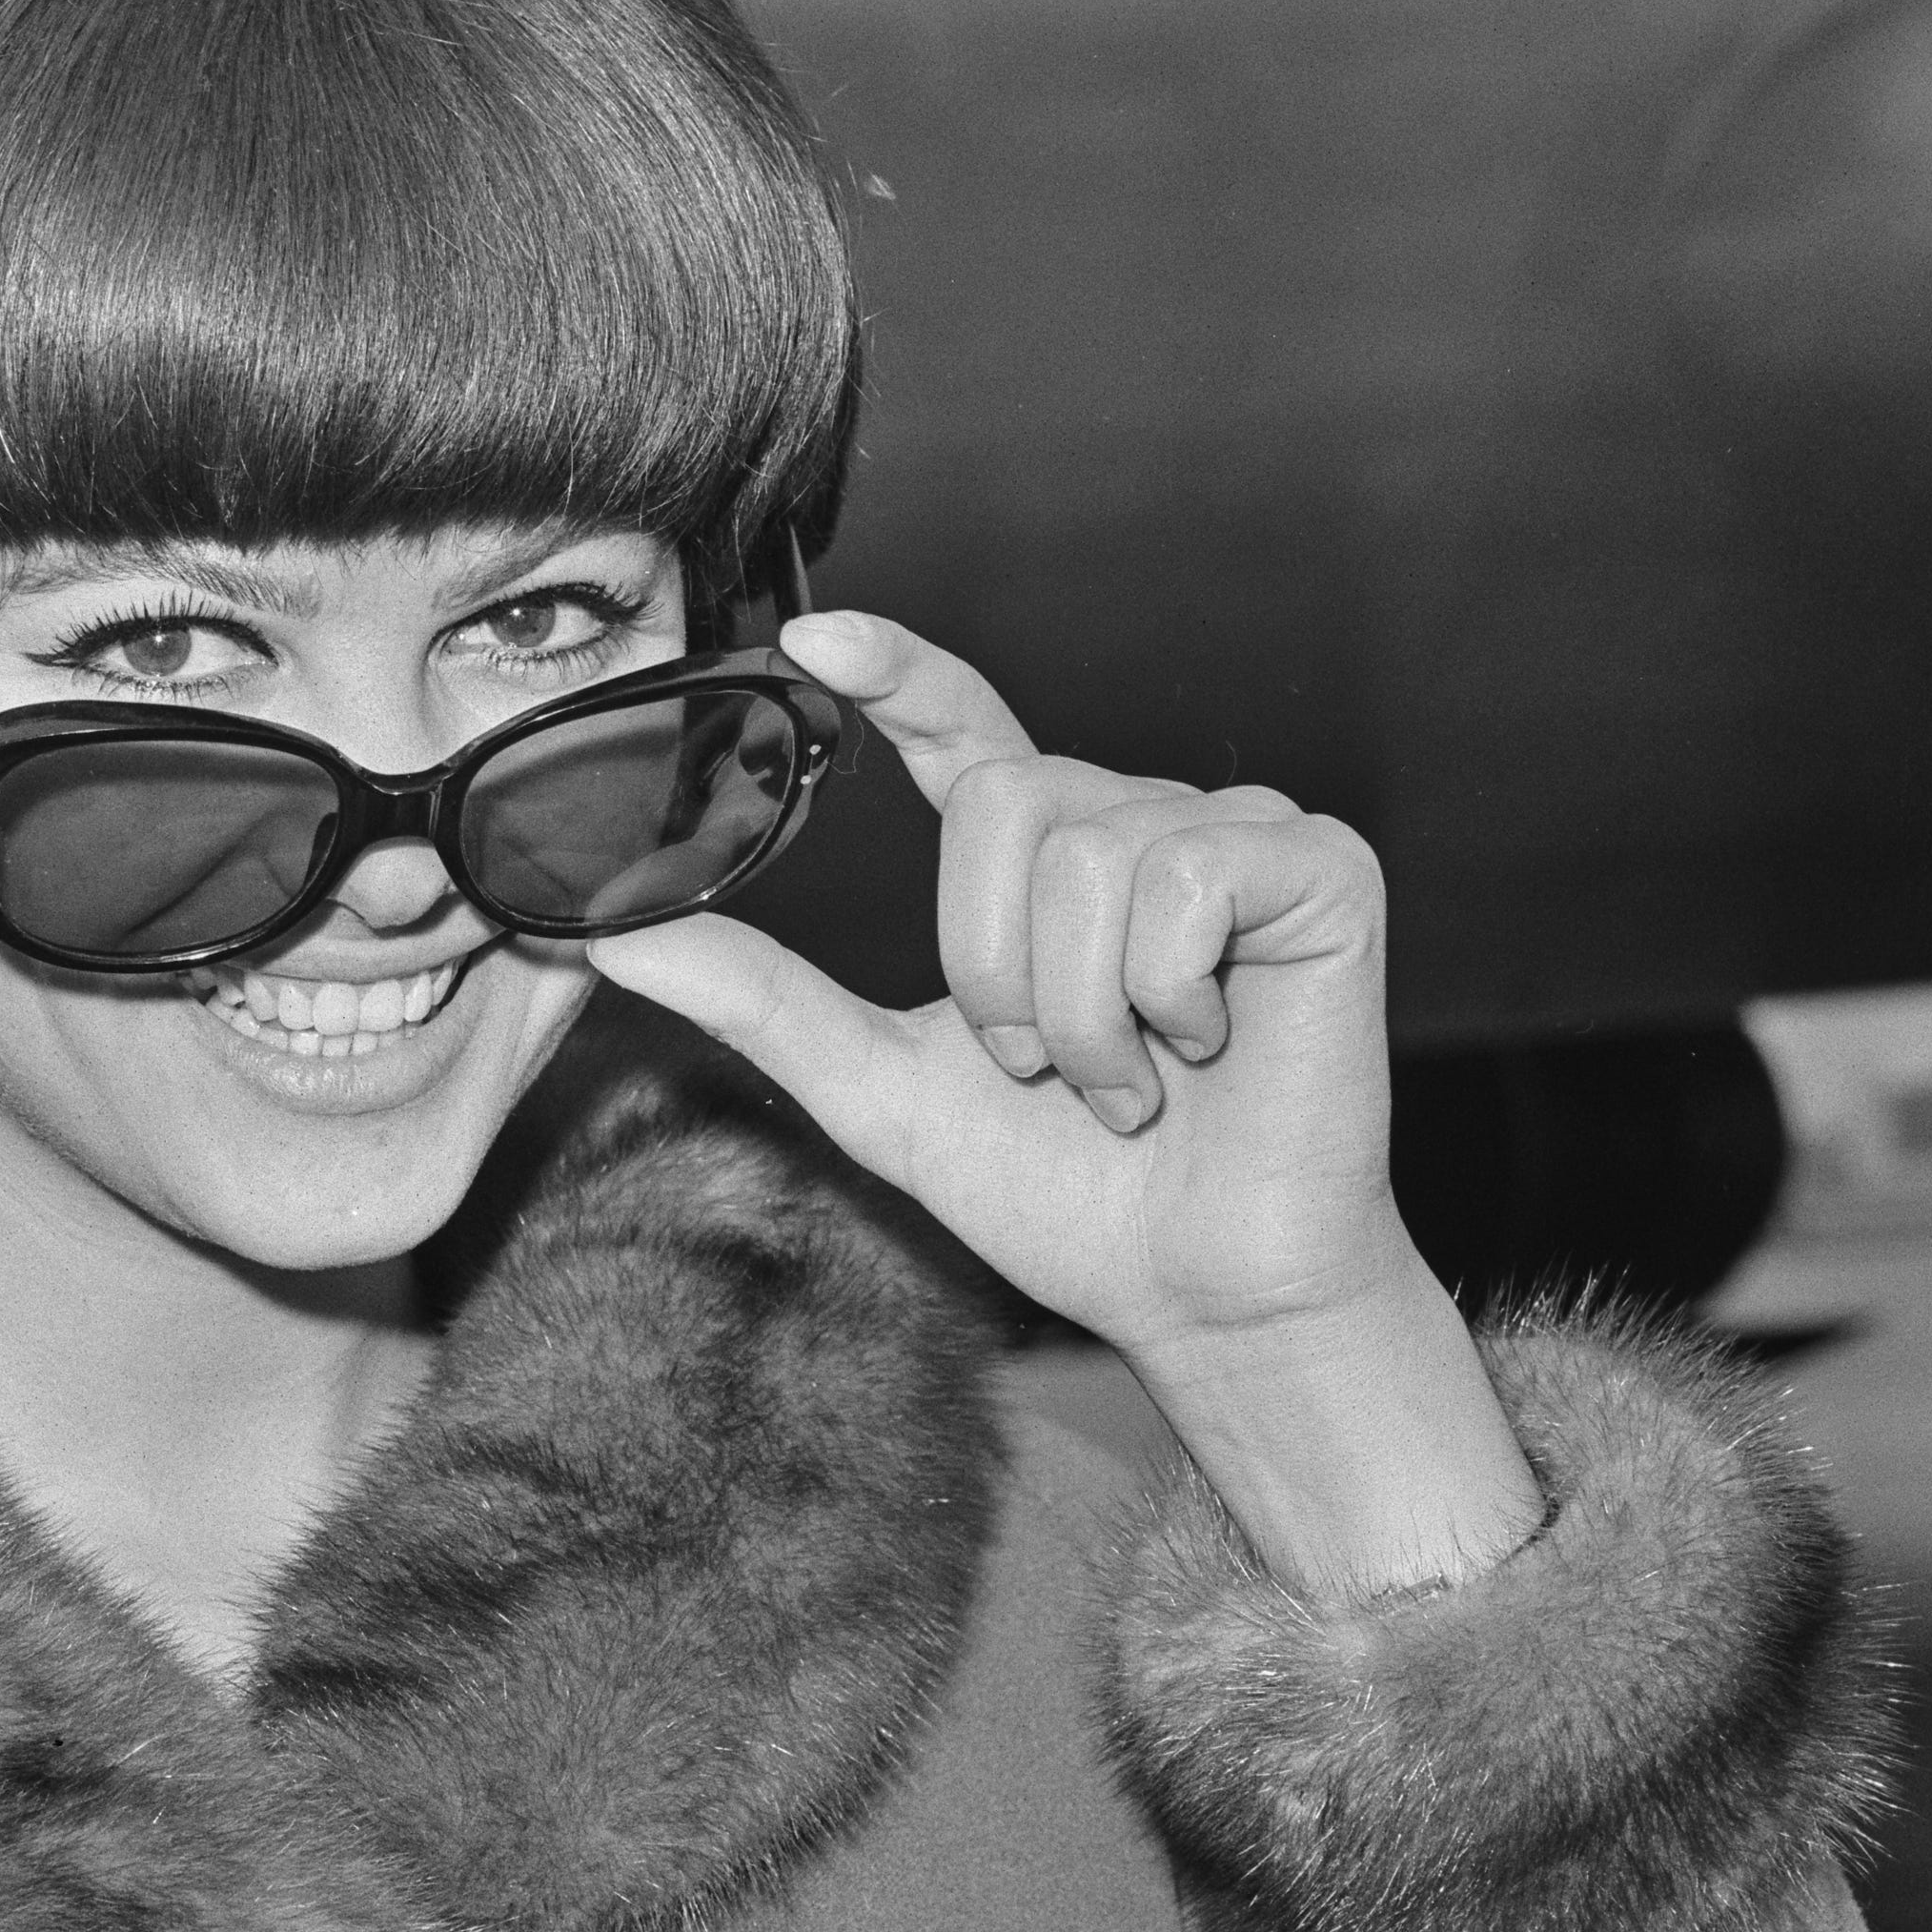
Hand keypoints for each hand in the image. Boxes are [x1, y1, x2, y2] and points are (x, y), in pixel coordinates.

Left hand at [590, 613, 1398, 1361]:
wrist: (1198, 1291)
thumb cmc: (1063, 1197)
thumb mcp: (883, 1092)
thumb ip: (765, 1005)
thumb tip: (611, 939)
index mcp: (1040, 862)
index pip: (960, 723)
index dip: (897, 669)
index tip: (815, 641)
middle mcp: (1135, 821)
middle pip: (1005, 801)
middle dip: (997, 969)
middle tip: (1048, 1070)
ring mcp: (1235, 834)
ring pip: (1088, 852)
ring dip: (1083, 1013)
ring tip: (1129, 1085)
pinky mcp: (1320, 868)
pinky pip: (1189, 875)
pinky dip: (1167, 993)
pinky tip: (1207, 1048)